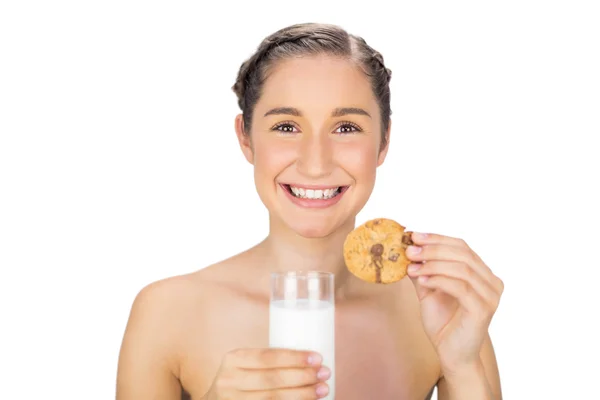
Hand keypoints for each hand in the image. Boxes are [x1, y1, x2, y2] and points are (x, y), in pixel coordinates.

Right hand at [204, 348, 330, 398]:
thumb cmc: (239, 379)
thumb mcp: (244, 364)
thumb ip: (266, 361)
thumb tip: (311, 358)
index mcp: (233, 359)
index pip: (267, 356)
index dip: (294, 357)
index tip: (317, 357)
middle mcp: (229, 381)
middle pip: (272, 379)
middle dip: (302, 376)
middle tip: (325, 373)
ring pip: (273, 399)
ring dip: (302, 394)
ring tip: (322, 389)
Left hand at [405, 232, 503, 373]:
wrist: (452, 354)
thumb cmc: (443, 322)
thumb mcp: (429, 290)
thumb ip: (423, 270)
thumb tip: (407, 248)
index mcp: (482, 273)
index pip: (461, 246)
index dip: (437, 238)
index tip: (414, 236)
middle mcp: (491, 281)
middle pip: (462, 254)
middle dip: (433, 249)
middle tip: (410, 250)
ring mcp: (491, 295)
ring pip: (462, 268)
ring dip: (433, 264)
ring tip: (412, 267)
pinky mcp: (484, 309)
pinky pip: (461, 287)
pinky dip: (440, 280)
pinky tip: (422, 280)